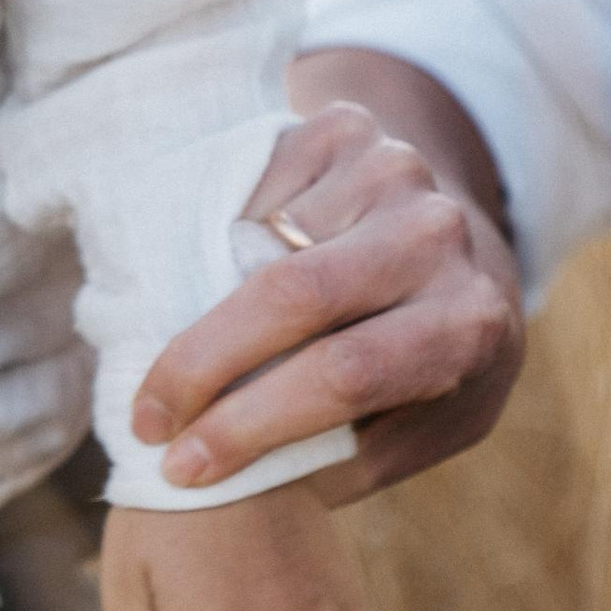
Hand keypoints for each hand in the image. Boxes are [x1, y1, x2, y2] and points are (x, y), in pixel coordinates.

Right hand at [131, 88, 524, 505]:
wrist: (457, 257)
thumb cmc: (418, 367)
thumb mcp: (411, 431)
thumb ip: (339, 455)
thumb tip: (230, 480)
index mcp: (468, 327)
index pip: (345, 374)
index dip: (250, 423)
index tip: (182, 464)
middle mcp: (438, 238)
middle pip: (292, 293)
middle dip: (199, 360)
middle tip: (143, 417)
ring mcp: (395, 172)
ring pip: (257, 236)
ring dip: (201, 297)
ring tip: (176, 344)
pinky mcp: (349, 129)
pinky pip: (249, 183)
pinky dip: (216, 231)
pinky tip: (218, 270)